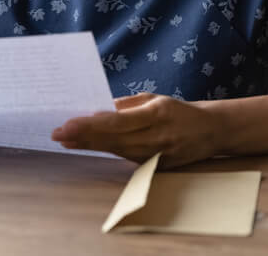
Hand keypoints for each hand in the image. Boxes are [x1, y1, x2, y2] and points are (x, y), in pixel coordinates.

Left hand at [51, 93, 223, 167]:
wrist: (210, 132)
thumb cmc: (179, 111)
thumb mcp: (155, 98)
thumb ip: (127, 105)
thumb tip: (98, 110)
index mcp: (157, 114)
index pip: (117, 123)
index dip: (90, 126)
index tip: (68, 124)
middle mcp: (156, 137)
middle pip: (112, 140)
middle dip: (82, 137)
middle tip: (56, 133)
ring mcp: (156, 155)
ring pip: (115, 150)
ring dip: (89, 145)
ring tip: (66, 140)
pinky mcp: (155, 167)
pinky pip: (124, 157)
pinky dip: (104, 150)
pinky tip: (86, 146)